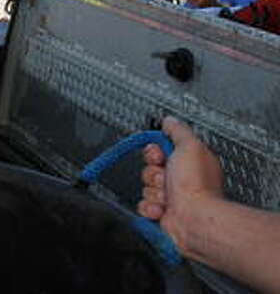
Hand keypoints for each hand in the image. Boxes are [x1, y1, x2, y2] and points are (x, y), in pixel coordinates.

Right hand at [138, 116, 223, 254]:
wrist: (194, 219)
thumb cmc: (196, 186)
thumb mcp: (190, 146)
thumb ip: (178, 131)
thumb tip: (169, 120)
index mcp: (190, 164)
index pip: (160, 150)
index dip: (154, 152)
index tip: (159, 155)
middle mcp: (182, 181)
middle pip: (149, 169)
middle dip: (153, 174)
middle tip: (165, 179)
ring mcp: (172, 199)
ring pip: (145, 188)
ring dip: (153, 192)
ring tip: (167, 198)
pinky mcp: (162, 215)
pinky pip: (143, 205)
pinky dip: (150, 207)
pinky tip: (163, 210)